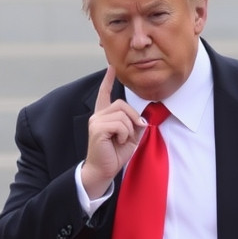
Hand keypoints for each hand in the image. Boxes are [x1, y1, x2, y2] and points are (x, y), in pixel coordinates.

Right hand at [81, 67, 146, 199]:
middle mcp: (98, 116)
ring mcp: (96, 121)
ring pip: (122, 115)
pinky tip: (118, 142)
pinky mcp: (97, 128)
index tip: (111, 68)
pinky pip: (120, 124)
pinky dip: (125, 134)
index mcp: (104, 116)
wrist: (104, 170)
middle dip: (133, 118)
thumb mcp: (131, 137)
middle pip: (122, 104)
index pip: (105, 94)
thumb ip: (136, 124)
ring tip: (122, 140)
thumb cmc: (115, 155)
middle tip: (131, 134)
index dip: (108, 81)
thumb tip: (141, 119)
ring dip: (129, 130)